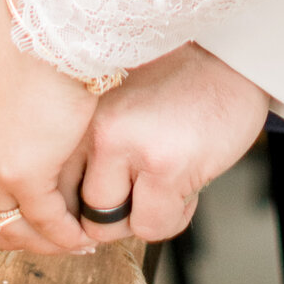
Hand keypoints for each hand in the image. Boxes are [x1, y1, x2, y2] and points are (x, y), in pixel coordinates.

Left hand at [0, 0, 98, 252]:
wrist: (48, 20)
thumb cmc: (18, 28)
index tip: (9, 213)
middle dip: (9, 235)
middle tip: (38, 235)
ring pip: (11, 226)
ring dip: (39, 239)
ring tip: (65, 237)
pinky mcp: (24, 175)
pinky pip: (46, 220)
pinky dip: (65, 234)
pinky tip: (82, 233)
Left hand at [74, 45, 268, 244]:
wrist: (231, 58)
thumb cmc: (179, 83)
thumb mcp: (120, 105)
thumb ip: (94, 147)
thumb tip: (75, 213)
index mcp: (81, 112)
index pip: (52, 184)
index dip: (78, 206)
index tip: (103, 203)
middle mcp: (99, 128)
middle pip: (81, 212)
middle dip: (114, 215)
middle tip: (142, 192)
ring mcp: (132, 148)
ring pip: (115, 225)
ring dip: (145, 215)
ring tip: (167, 182)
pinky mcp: (167, 166)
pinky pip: (154, 225)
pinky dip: (174, 214)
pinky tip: (187, 182)